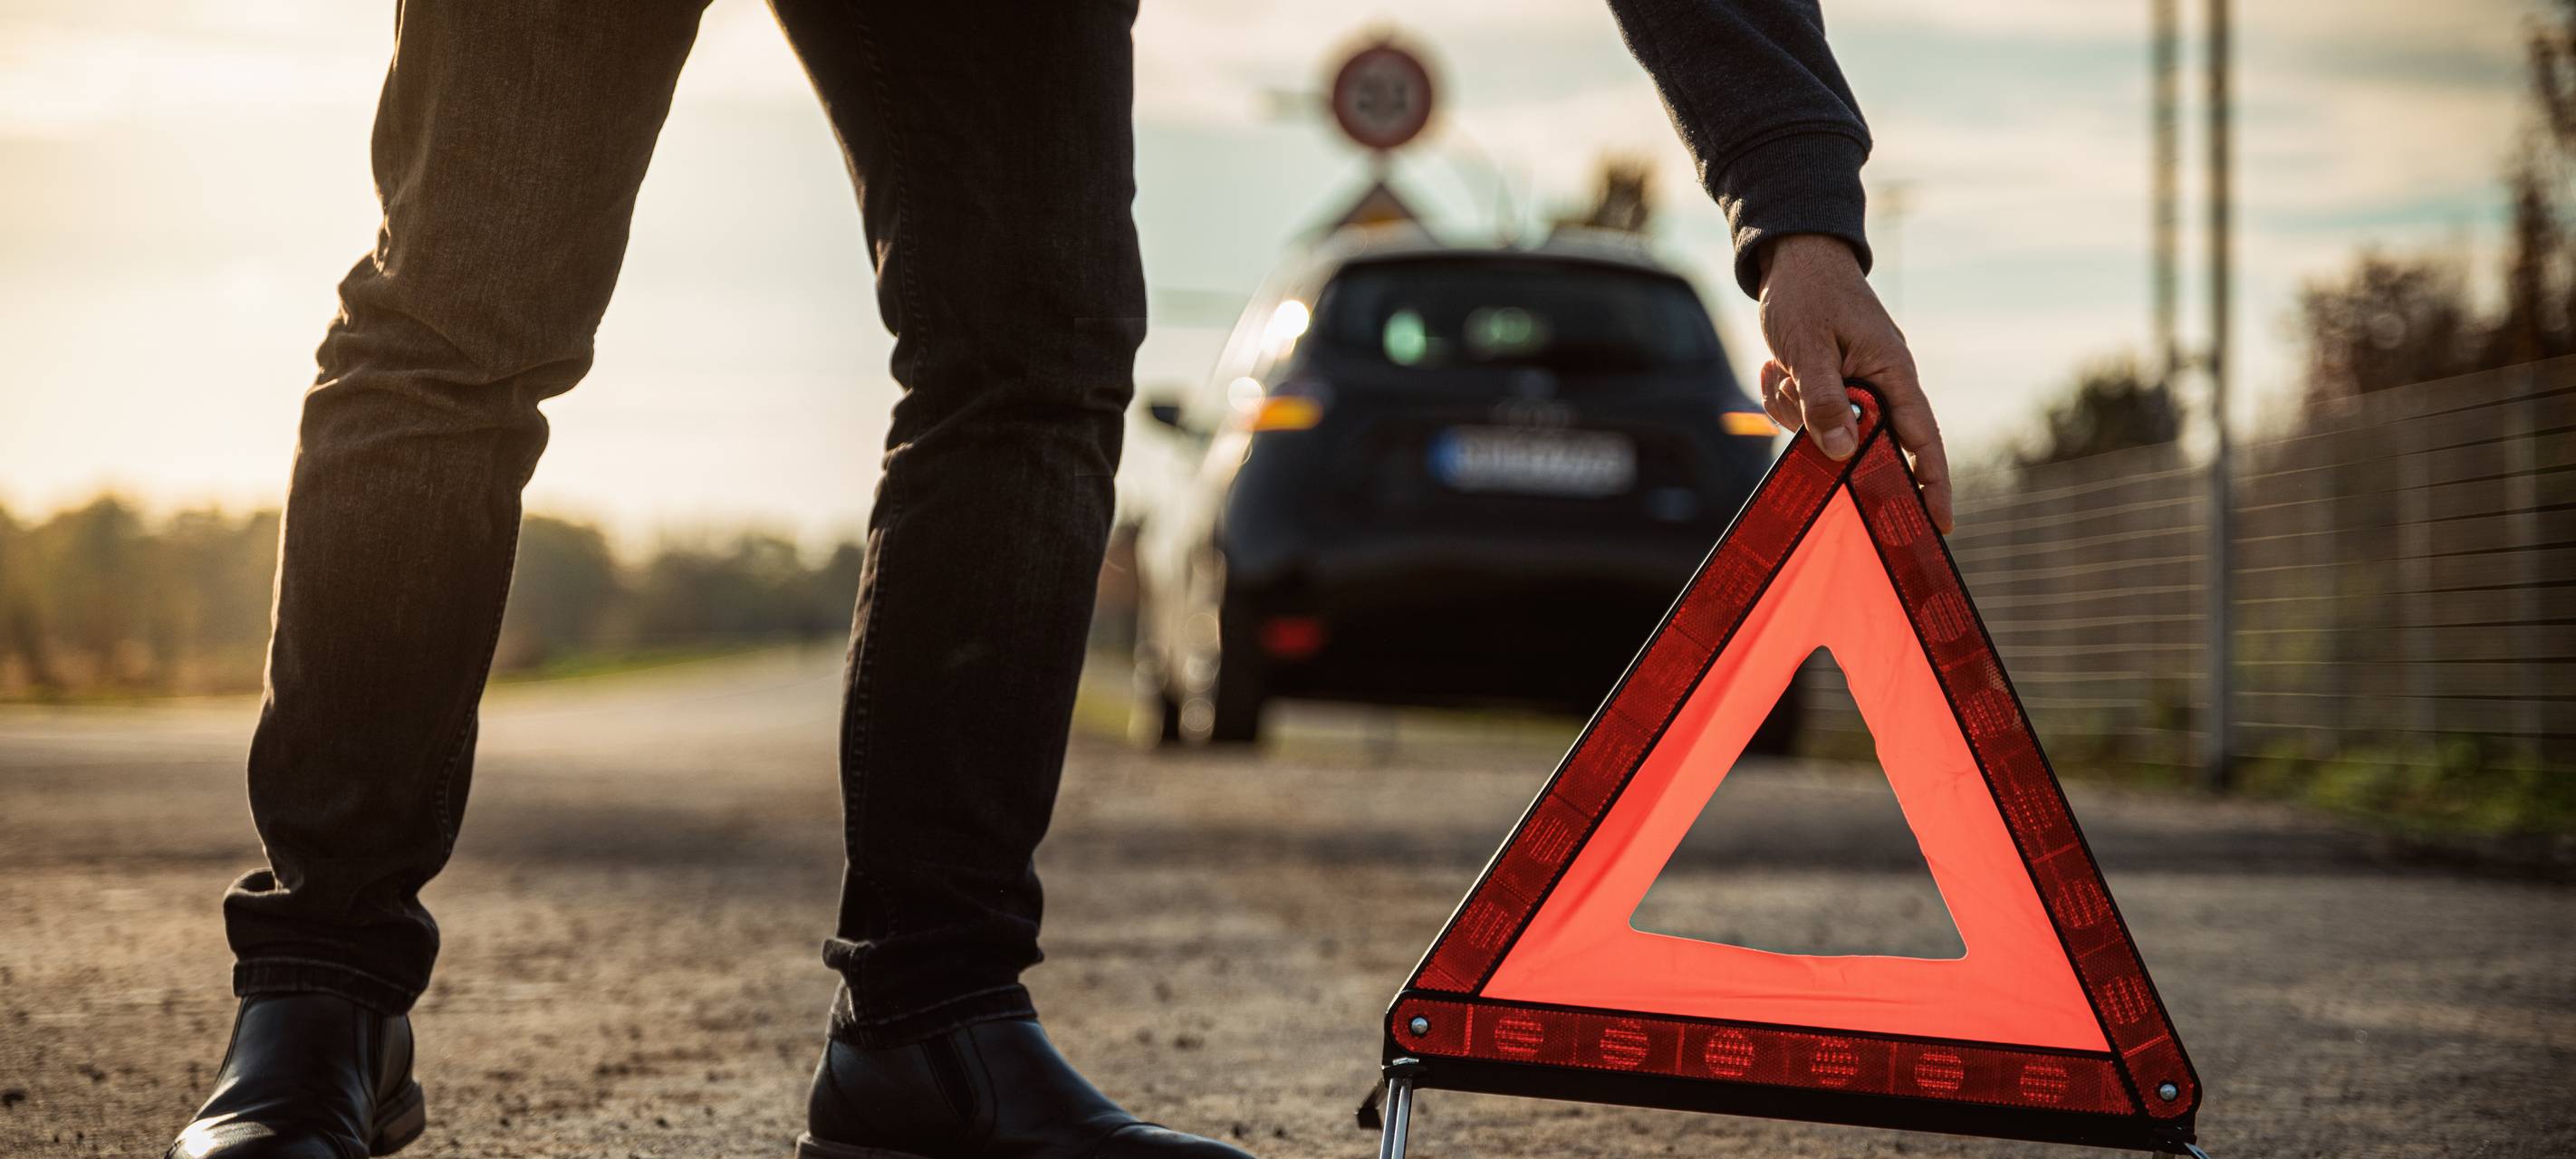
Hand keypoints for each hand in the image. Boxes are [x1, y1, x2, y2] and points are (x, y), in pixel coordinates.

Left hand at [1755, 233, 1952, 532]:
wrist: (1792, 257)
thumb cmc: (1808, 294)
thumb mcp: (1808, 348)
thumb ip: (1825, 401)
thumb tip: (1844, 453)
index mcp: (1893, 373)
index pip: (1922, 439)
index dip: (1931, 484)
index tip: (1938, 524)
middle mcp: (1882, 384)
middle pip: (1862, 442)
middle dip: (1819, 431)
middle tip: (1792, 386)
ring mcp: (1856, 387)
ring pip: (1827, 432)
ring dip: (1794, 409)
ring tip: (1780, 367)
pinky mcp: (1832, 386)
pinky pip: (1808, 415)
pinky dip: (1786, 398)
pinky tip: (1773, 368)